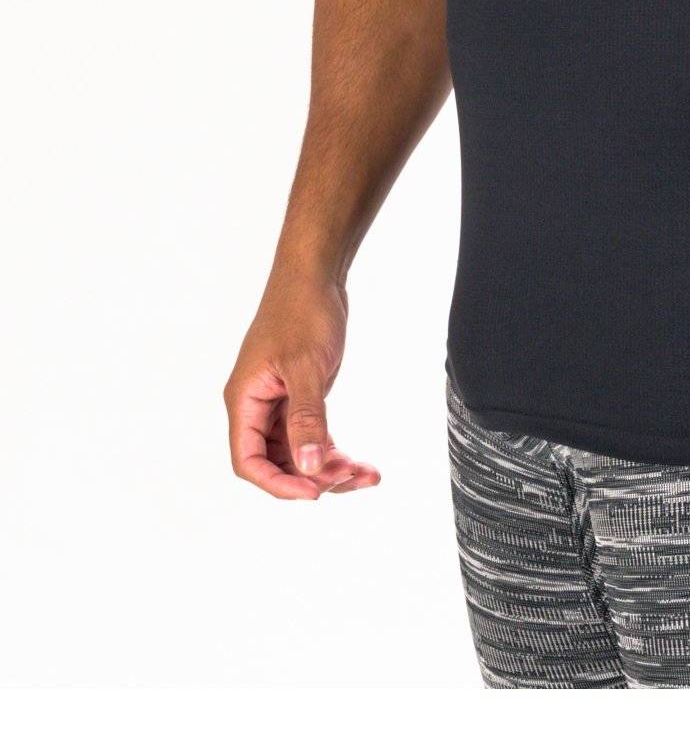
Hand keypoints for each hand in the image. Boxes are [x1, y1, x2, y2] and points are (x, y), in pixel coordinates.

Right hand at [223, 273, 380, 500]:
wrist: (315, 275)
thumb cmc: (302, 311)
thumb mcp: (306, 367)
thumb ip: (306, 419)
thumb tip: (310, 468)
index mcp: (245, 400)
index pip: (248, 460)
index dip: (278, 483)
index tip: (313, 492)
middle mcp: (257, 406)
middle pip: (276, 462)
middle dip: (312, 476)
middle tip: (352, 477)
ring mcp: (279, 403)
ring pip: (298, 453)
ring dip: (328, 468)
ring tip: (367, 474)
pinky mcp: (300, 397)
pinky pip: (312, 436)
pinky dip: (334, 451)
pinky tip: (361, 462)